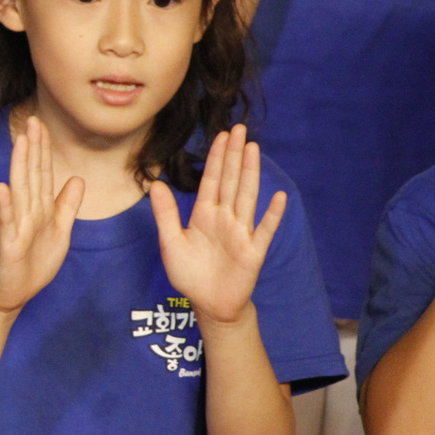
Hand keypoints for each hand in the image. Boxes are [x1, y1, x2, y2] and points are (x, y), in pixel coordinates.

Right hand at [0, 116, 82, 313]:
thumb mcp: (60, 233)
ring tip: (20, 142)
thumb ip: (67, 206)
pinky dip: (5, 204)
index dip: (43, 150)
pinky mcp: (9, 242)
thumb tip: (77, 178)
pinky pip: (8, 221)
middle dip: (32, 148)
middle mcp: (27, 211)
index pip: (43, 173)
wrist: (14, 293)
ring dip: (19, 166)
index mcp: (41, 208)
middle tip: (32, 121)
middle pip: (31, 175)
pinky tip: (2, 187)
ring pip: (21, 190)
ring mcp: (16, 225)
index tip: (42, 125)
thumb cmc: (34, 265)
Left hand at [151, 125, 285, 326]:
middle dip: (234, 155)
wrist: (209, 304)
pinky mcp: (253, 251)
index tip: (221, 135)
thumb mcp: (171, 242)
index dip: (216, 158)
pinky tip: (277, 196)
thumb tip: (156, 184)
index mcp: (204, 215)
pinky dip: (271, 214)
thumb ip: (165, 214)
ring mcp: (241, 233)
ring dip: (250, 173)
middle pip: (230, 181)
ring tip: (253, 149)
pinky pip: (264, 230)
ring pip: (246, 197)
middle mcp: (225, 219)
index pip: (211, 180)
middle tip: (239, 129)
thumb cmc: (190, 274)